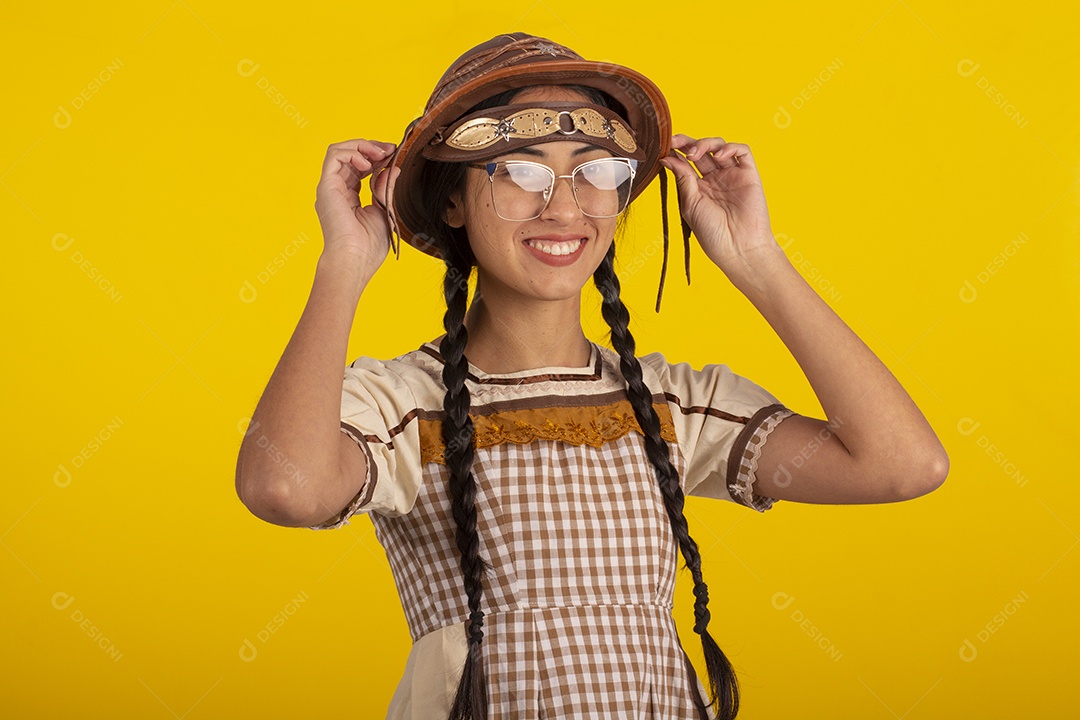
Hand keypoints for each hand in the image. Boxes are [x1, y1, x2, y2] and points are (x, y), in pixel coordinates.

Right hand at [314, 139, 399, 276]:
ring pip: (340, 150)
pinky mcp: (326, 186)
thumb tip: (393, 168)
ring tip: (380, 154)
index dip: (377, 157)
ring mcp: (330, 187)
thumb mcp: (383, 210)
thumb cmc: (368, 246)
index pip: (360, 168)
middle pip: (350, 155)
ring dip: (362, 146)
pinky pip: (334, 156)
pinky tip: (368, 164)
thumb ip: (385, 188)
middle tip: (390, 149)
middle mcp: (337, 190)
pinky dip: (353, 152)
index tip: (394, 154)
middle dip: (371, 147)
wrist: (355, 260)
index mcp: (349, 197)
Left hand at [660, 134, 778, 276]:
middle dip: (686, 142)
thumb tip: (668, 158)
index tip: (664, 147)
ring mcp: (732, 175)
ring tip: (694, 154)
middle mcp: (715, 179)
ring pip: (719, 146)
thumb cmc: (712, 233)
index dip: (676, 151)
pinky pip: (742, 152)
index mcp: (698, 188)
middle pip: (700, 150)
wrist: (737, 248)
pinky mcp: (749, 174)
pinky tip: (719, 155)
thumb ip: (682, 178)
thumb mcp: (690, 204)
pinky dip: (730, 147)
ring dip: (705, 143)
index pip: (685, 162)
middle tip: (675, 142)